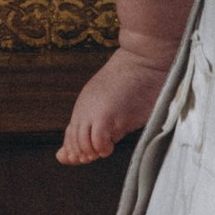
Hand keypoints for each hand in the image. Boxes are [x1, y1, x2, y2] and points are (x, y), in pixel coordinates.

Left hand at [58, 41, 174, 165]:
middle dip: (82, 154)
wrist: (144, 58)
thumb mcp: (114, 102)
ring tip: (105, 148)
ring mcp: (95, 112)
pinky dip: (103, 148)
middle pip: (73, 142)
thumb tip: (84, 143)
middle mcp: (85, 109)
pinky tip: (111, 145)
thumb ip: (100, 121)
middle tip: (97, 152)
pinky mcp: (108, 116)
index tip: (84, 157)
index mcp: (84, 106)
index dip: (74, 150)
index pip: (70, 136)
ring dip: (93, 152)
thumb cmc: (136, 80)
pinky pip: (97, 141)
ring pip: (82, 145)